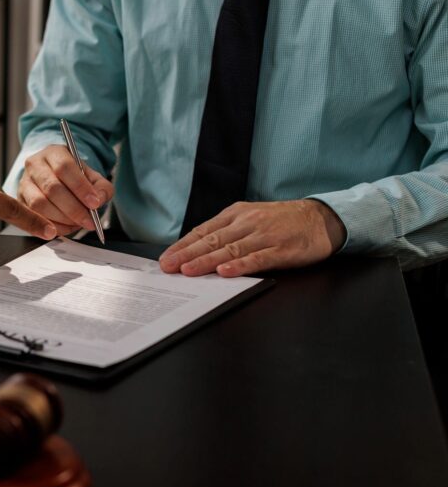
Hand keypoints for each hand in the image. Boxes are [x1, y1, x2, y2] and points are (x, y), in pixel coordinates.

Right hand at [18, 145, 113, 235]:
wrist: (54, 179)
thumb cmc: (73, 178)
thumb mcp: (92, 177)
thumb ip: (101, 187)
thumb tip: (99, 200)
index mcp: (53, 153)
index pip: (64, 168)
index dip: (80, 187)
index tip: (94, 203)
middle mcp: (35, 166)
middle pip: (52, 188)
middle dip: (73, 209)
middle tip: (88, 221)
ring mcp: (24, 184)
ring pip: (39, 205)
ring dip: (62, 219)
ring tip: (77, 224)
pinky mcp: (20, 202)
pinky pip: (33, 218)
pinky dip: (51, 227)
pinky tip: (65, 228)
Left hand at [159, 200, 346, 277]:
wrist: (321, 218)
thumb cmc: (280, 221)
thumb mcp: (250, 218)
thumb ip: (226, 232)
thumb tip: (196, 249)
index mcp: (236, 214)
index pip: (203, 231)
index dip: (183, 245)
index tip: (166, 258)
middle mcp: (247, 223)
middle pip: (212, 240)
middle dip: (187, 254)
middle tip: (168, 267)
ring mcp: (264, 236)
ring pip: (230, 249)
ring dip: (207, 261)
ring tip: (188, 271)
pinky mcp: (282, 249)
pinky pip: (257, 258)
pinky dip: (240, 265)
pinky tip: (225, 271)